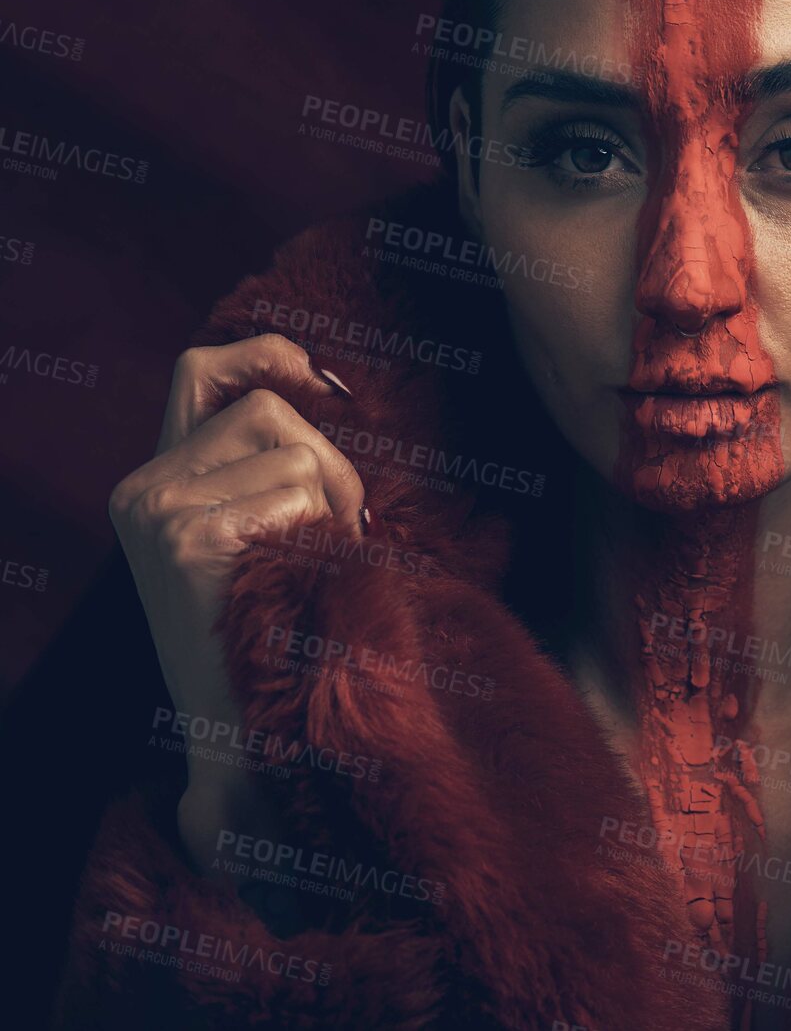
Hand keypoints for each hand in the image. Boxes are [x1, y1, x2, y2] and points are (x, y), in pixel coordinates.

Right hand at [108, 333, 365, 864]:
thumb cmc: (270, 637)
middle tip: (341, 532)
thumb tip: (319, 384)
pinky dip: (324, 537)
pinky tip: (299, 589)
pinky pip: (300, 494)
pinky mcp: (190, 536)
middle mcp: (142, 488)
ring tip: (314, 573)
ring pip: (297, 454)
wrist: (243, 741)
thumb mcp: (260, 539)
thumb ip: (266, 468)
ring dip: (335, 508)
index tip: (325, 382)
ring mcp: (159, 509)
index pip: (200, 369)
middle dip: (332, 463)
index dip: (266, 355)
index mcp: (155, 483)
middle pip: (270, 408)